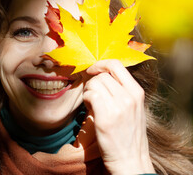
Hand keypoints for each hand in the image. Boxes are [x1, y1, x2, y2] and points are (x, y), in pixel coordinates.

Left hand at [83, 59, 154, 173]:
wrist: (130, 160)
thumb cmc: (128, 134)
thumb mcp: (133, 108)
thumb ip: (122, 91)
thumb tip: (102, 74)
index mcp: (137, 92)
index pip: (116, 64)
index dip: (100, 64)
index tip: (92, 70)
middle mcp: (129, 97)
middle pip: (102, 75)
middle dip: (92, 82)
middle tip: (92, 95)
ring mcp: (118, 106)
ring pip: (94, 84)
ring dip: (88, 91)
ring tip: (92, 103)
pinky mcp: (106, 117)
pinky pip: (90, 95)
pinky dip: (85, 100)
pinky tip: (89, 109)